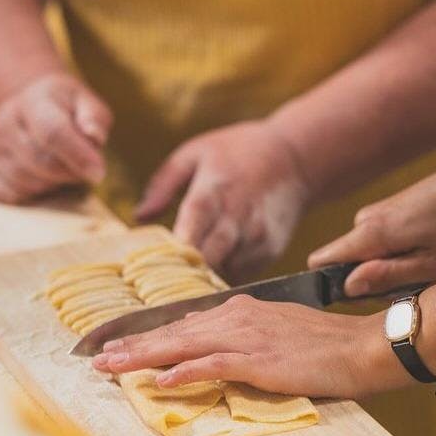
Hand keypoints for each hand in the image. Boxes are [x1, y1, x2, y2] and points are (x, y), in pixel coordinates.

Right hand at [0, 73, 112, 203]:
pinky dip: (34, 193)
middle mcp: (5, 120)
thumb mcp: (87, 104)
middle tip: (84, 167)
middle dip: (70, 173)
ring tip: (61, 166)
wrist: (31, 109)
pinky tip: (41, 176)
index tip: (99, 173)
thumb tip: (94, 136)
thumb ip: (95, 118)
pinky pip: (12, 195)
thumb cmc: (67, 111)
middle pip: (42, 163)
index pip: (52, 132)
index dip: (78, 156)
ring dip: (54, 183)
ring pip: (28, 182)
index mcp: (33, 100)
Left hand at [91, 295, 409, 398]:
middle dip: (131, 345)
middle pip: (173, 332)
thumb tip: (200, 334)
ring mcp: (246, 337)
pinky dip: (185, 371)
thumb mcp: (276, 329)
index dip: (146, 335)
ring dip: (144, 357)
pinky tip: (161, 380)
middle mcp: (237, 317)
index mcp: (240, 310)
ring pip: (183, 344)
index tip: (115, 345)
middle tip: (95, 358)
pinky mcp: (259, 359)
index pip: (182, 323)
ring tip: (111, 367)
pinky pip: (213, 365)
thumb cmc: (325, 342)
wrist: (362, 345)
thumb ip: (238, 332)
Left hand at [134, 121, 310, 282]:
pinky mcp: (271, 252)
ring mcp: (258, 238)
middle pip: (209, 259)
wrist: (295, 159)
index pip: (193, 228)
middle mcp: (239, 218)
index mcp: (214, 191)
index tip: (155, 266)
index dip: (176, 252)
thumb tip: (139, 217)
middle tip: (161, 283)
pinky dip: (225, 275)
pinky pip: (242, 275)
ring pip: (225, 273)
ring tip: (185, 279)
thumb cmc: (238, 152)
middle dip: (186, 274)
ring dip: (205, 278)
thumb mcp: (195, 153)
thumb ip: (163, 184)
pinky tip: (213, 267)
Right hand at [308, 159, 435, 296]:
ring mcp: (375, 214)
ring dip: (393, 269)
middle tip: (416, 281)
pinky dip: (402, 255)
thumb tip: (349, 287)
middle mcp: (365, 221)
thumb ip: (388, 277)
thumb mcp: (433, 263)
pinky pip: (380, 246)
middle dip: (374, 282)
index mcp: (371, 233)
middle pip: (347, 265)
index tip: (365, 298)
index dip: (332, 285)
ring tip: (430, 262)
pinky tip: (431, 249)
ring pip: (367, 256)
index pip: (320, 261)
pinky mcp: (388, 213)